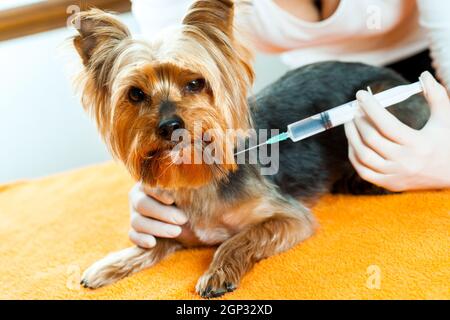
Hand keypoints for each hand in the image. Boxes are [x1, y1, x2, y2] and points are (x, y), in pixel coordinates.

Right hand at [128, 182, 187, 247]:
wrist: (191, 223)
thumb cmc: (190, 204)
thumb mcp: (188, 196)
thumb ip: (183, 192)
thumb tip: (184, 193)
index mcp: (149, 184)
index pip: (147, 185)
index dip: (158, 193)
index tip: (172, 200)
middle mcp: (138, 198)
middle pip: (142, 204)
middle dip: (163, 213)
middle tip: (183, 219)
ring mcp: (135, 215)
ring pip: (137, 221)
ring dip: (157, 228)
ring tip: (177, 231)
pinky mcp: (135, 232)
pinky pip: (133, 236)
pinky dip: (141, 239)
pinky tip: (152, 243)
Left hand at [344, 71, 449, 191]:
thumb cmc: (448, 142)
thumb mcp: (446, 118)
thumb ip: (436, 95)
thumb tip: (423, 75)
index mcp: (419, 144)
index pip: (386, 124)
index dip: (371, 107)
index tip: (360, 95)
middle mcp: (406, 161)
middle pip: (371, 139)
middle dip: (358, 121)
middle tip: (354, 108)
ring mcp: (396, 175)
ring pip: (363, 156)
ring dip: (351, 137)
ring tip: (350, 122)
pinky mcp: (390, 184)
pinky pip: (364, 171)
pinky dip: (354, 156)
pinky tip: (353, 142)